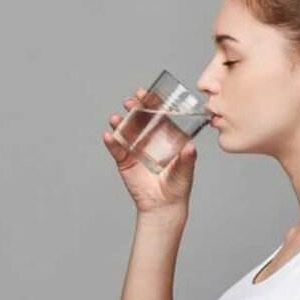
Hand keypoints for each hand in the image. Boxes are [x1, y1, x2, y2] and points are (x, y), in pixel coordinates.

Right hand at [102, 87, 198, 222]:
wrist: (164, 206)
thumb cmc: (178, 185)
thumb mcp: (185, 170)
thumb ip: (187, 159)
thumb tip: (190, 147)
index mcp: (164, 136)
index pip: (157, 114)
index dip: (151, 102)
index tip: (147, 93)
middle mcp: (148, 138)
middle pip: (139, 118)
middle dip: (134, 107)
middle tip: (131, 101)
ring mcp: (134, 148)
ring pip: (125, 130)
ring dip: (120, 122)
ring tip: (116, 118)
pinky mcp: (124, 160)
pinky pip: (116, 149)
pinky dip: (111, 142)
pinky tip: (108, 136)